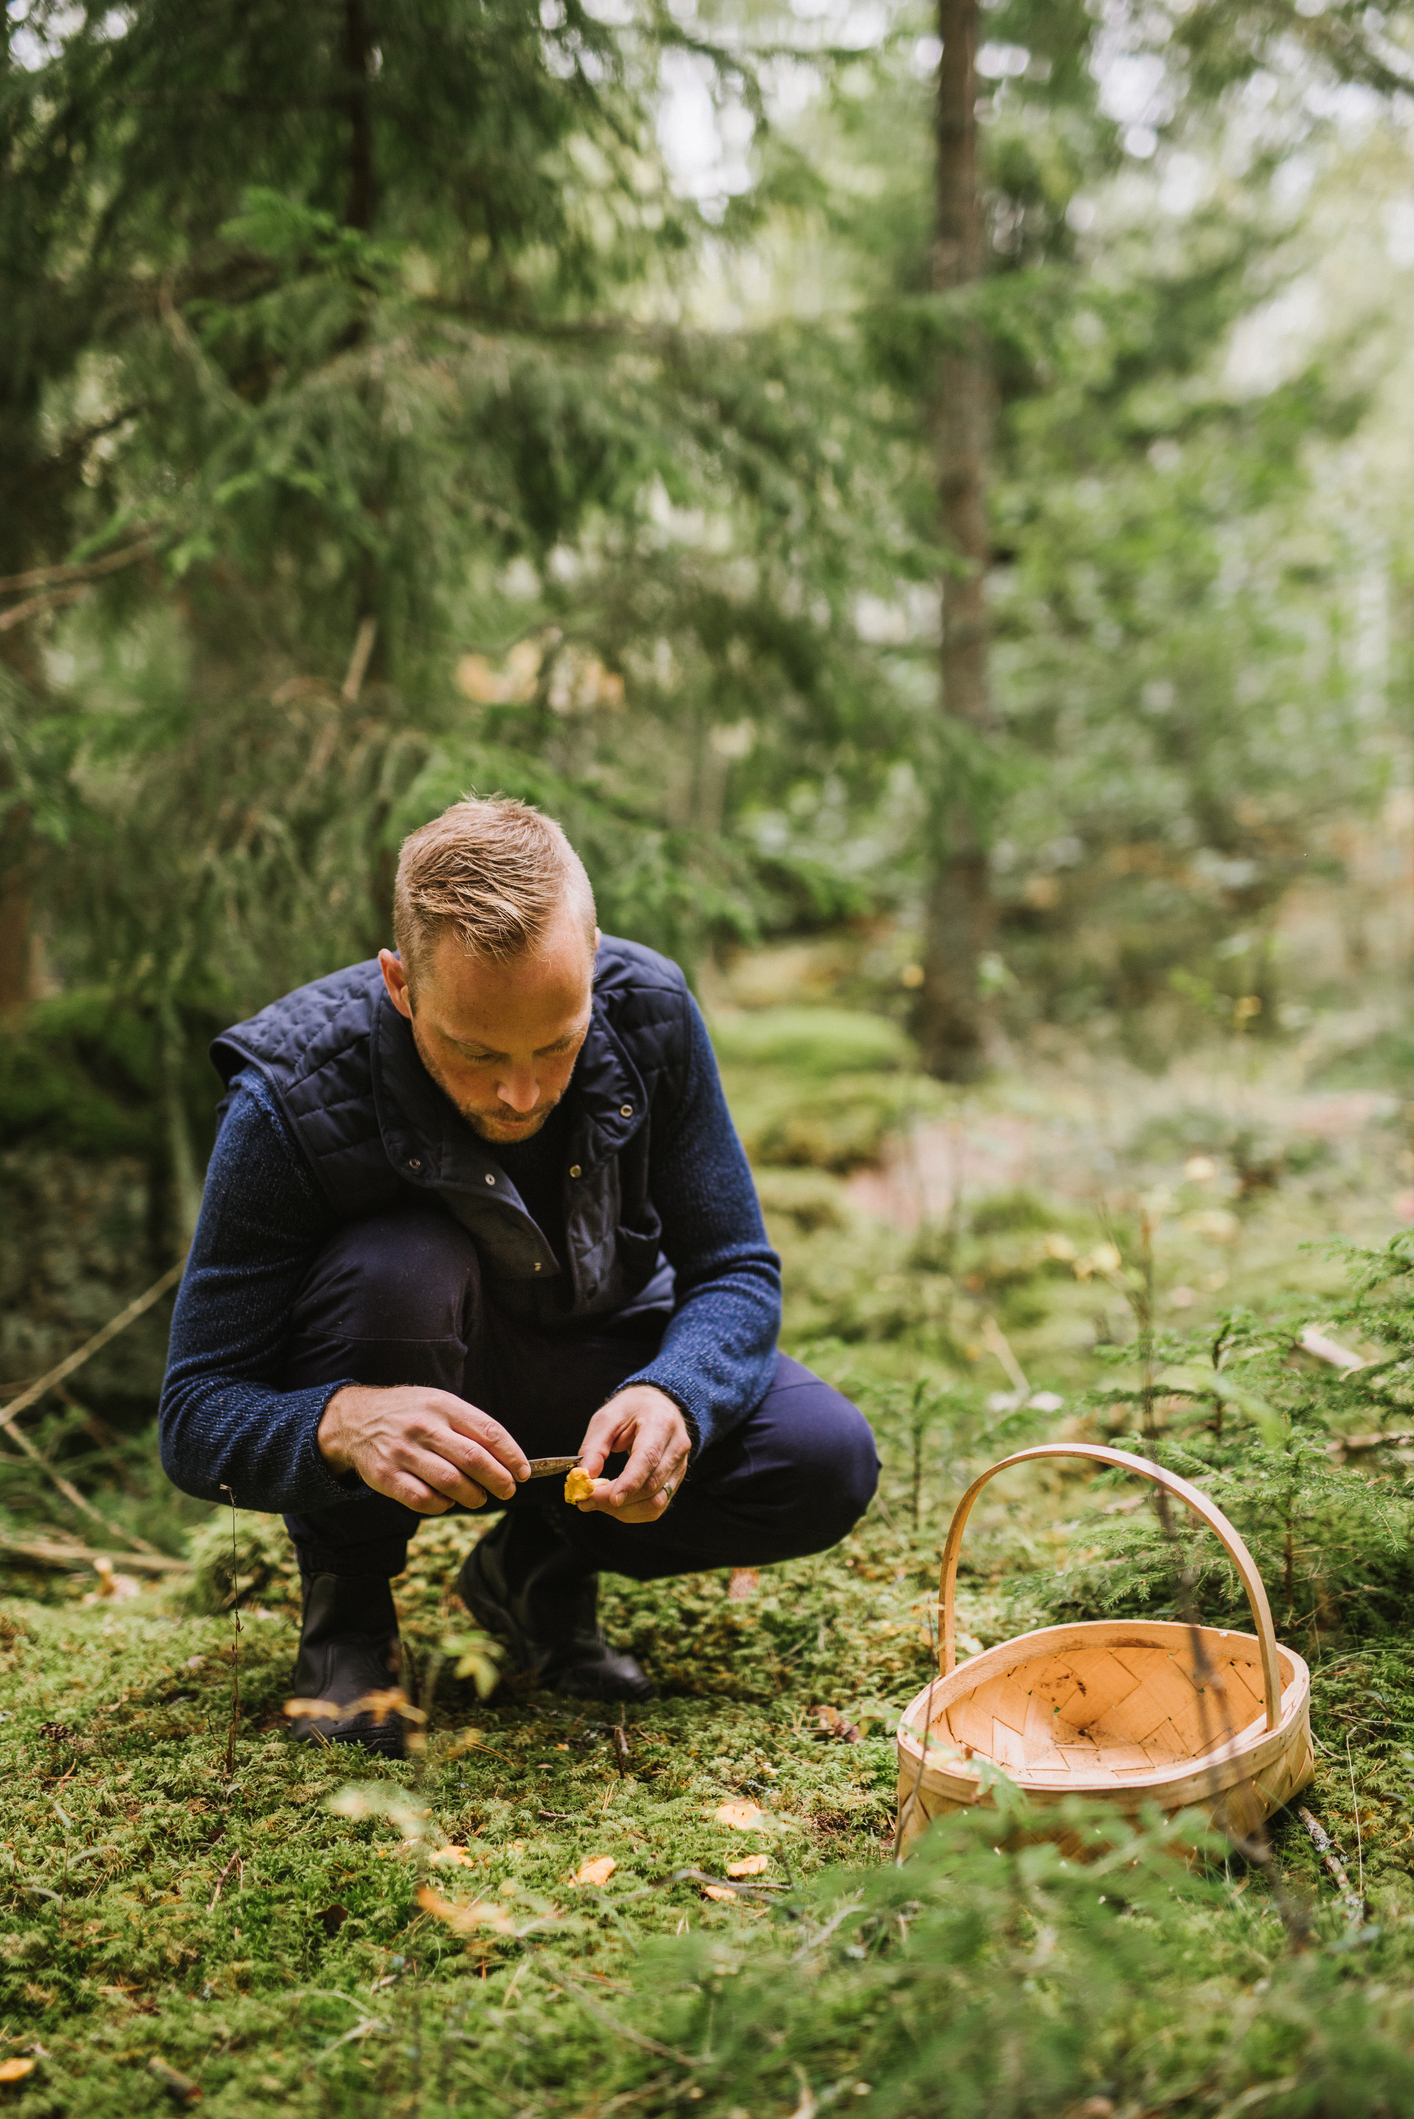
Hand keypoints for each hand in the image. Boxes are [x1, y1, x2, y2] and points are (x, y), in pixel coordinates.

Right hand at [317, 1385, 529, 1514]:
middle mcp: (424, 1427)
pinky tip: (448, 1501)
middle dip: (499, 1480)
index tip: (523, 1472)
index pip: (489, 1432)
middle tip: (508, 1489)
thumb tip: (508, 1459)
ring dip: (474, 1496)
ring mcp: (404, 1452)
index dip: (512, 1455)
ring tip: (480, 1497)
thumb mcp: (439, 1404)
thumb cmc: (410, 1414)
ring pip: (451, 1483)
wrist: (356, 1420)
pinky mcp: (387, 1477)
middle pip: (474, 1459)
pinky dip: (443, 1506)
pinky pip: (424, 1500)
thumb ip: (470, 1427)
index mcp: (443, 1406)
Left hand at [573, 1385, 690, 1523]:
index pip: (648, 1458)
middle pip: (651, 1485)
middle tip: (585, 1500)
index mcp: (660, 1423)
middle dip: (616, 1499)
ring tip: (597, 1503)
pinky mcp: (675, 1480)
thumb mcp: (607, 1417)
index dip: (630, 1482)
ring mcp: (680, 1466)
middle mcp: (676, 1446)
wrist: (659, 1404)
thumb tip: (584, 1477)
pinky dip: (633, 1511)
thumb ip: (594, 1447)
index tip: (611, 1499)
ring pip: (656, 1502)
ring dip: (624, 1510)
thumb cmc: (631, 1409)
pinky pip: (657, 1505)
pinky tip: (615, 1505)